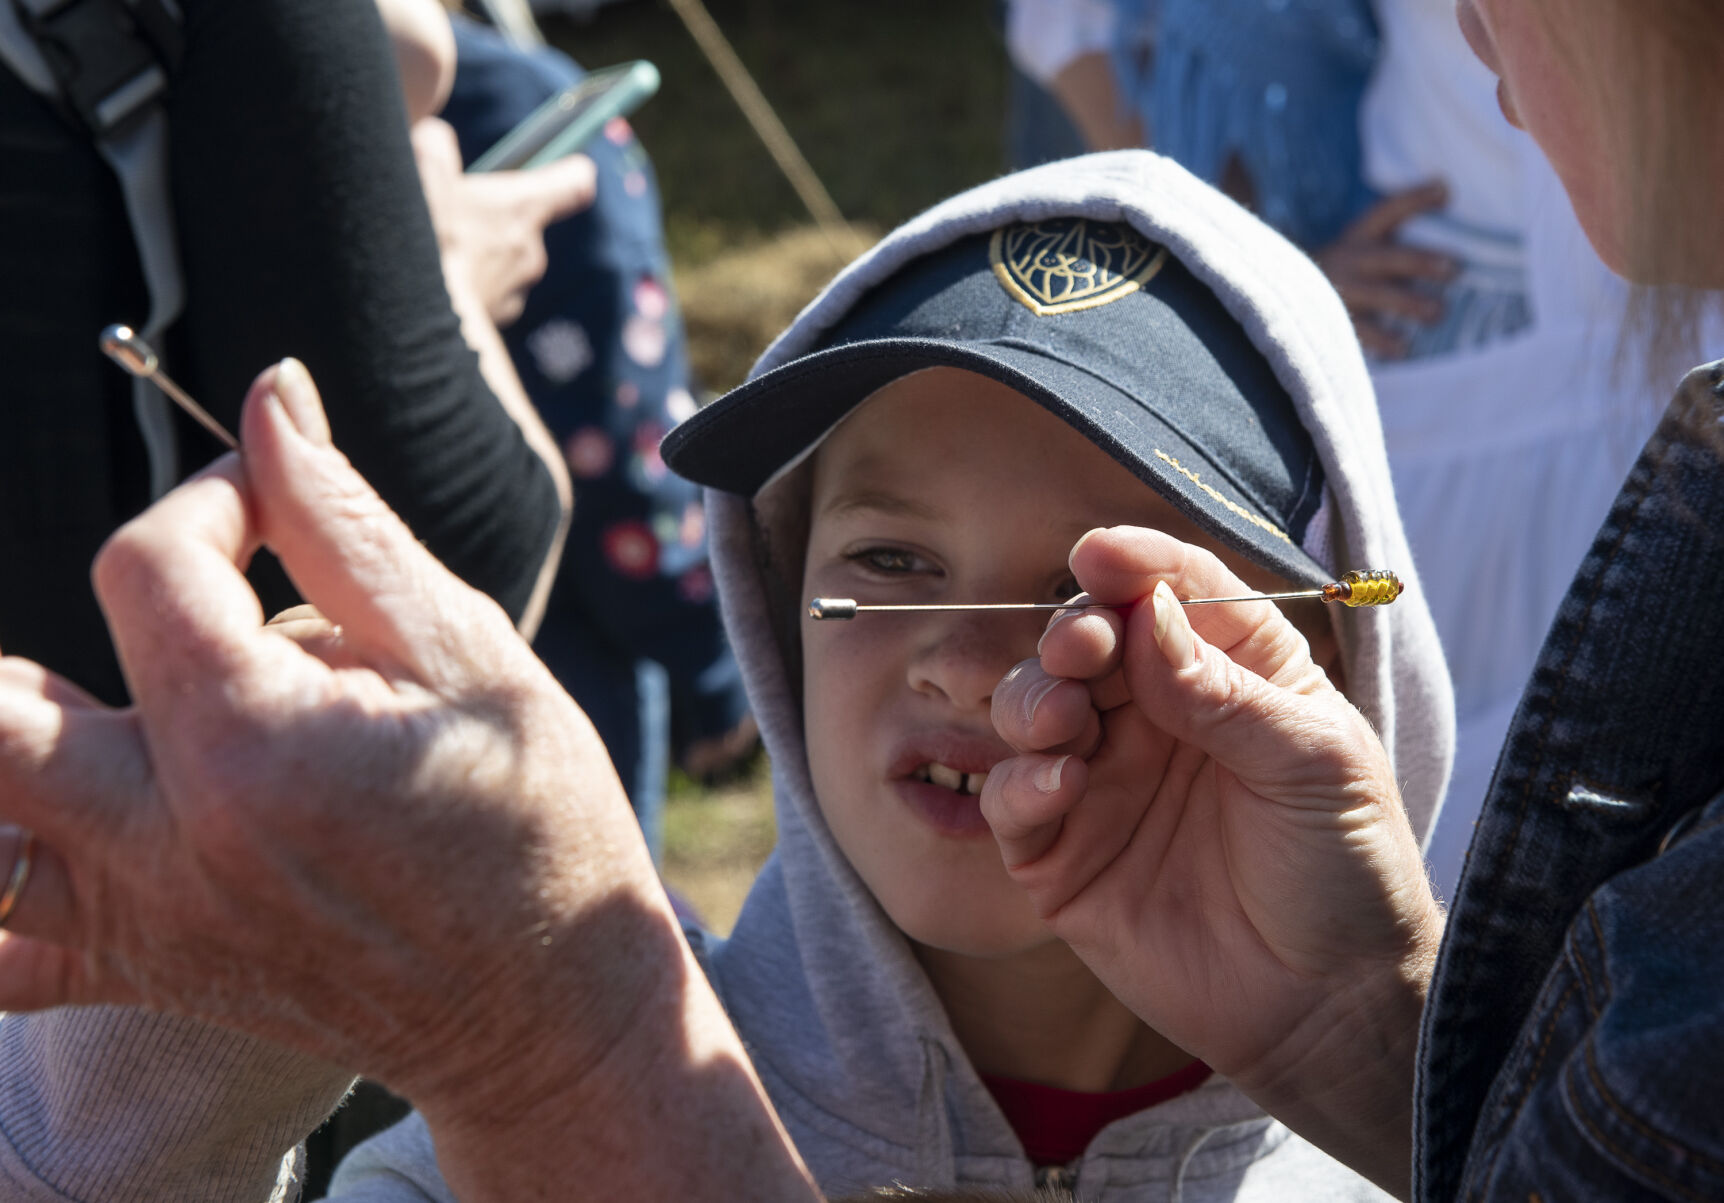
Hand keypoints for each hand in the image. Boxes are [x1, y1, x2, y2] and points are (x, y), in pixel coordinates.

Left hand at [0, 360, 813, 1201]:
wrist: (551, 1006)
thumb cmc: (538, 821)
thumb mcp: (469, 654)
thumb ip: (347, 527)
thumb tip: (270, 401)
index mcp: (258, 747)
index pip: (146, 564)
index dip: (211, 499)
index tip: (274, 507)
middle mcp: (169, 842)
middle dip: (93, 619)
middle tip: (190, 610)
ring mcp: (142, 920)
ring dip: (30, 737)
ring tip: (143, 714)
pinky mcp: (141, 970)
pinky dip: (5, 881)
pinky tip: (84, 823)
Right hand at [412, 116, 596, 325]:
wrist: (412, 320)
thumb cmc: (422, 241)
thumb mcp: (421, 171)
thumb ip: (437, 144)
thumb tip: (438, 139)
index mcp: (522, 209)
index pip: (575, 185)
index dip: (572, 173)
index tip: (571, 168)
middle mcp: (530, 252)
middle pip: (523, 223)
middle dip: (493, 216)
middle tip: (452, 213)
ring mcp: (514, 291)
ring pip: (499, 260)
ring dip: (475, 252)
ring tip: (433, 250)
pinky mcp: (495, 321)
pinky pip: (484, 291)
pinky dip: (464, 282)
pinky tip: (430, 279)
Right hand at [982, 527, 1441, 1195]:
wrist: (1330, 1006)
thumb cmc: (1346, 870)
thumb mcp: (1313, 762)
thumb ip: (1226, 689)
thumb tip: (1147, 614)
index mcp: (1229, 673)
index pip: (1170, 593)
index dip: (1132, 565)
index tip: (1098, 556)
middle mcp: (1156, 716)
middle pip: (1085, 641)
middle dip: (1070, 633)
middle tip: (1080, 650)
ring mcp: (1103, 783)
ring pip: (1031, 709)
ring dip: (1033, 699)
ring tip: (1062, 722)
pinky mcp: (1062, 855)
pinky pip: (1012, 802)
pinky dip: (1019, 785)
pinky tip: (1057, 789)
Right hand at [1314, 182, 1457, 358]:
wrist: (1285, 301)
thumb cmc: (1348, 274)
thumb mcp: (1364, 248)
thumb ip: (1400, 241)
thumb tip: (1449, 209)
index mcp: (1358, 237)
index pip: (1387, 212)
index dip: (1414, 200)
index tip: (1446, 190)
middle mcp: (1348, 260)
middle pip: (1386, 258)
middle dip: (1419, 261)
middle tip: (1454, 268)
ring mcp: (1338, 292)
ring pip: (1374, 295)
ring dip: (1406, 303)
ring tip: (1436, 313)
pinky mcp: (1331, 322)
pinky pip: (1358, 332)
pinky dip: (1381, 341)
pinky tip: (1403, 349)